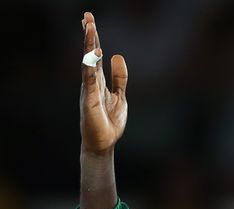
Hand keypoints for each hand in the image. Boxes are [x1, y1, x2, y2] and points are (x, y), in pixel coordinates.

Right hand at [80, 12, 126, 154]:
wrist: (103, 143)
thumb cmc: (109, 121)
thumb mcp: (120, 95)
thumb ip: (120, 77)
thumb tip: (117, 55)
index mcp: (98, 81)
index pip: (94, 55)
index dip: (93, 38)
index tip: (90, 20)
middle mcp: (91, 82)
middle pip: (89, 55)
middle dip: (89, 35)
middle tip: (87, 16)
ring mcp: (89, 90)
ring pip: (88, 63)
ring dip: (88, 45)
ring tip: (89, 28)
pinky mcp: (90, 101)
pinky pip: (90, 81)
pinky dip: (91, 67)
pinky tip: (92, 54)